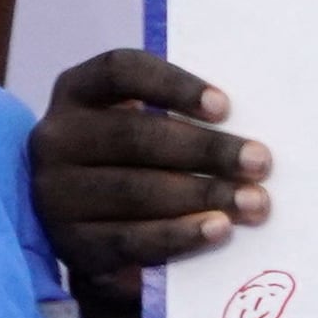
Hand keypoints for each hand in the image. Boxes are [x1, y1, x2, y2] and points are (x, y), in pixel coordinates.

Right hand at [28, 49, 268, 278]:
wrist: (93, 226)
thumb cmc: (137, 157)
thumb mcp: (144, 121)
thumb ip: (180, 113)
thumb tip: (247, 127)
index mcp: (77, 91)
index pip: (120, 71)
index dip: (173, 85)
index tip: (225, 106)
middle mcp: (56, 139)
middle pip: (136, 136)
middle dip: (207, 150)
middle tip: (261, 162)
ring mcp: (56, 196)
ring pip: (135, 190)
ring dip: (202, 195)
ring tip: (253, 201)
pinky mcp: (70, 246)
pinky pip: (130, 240)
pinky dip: (179, 235)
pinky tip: (217, 229)